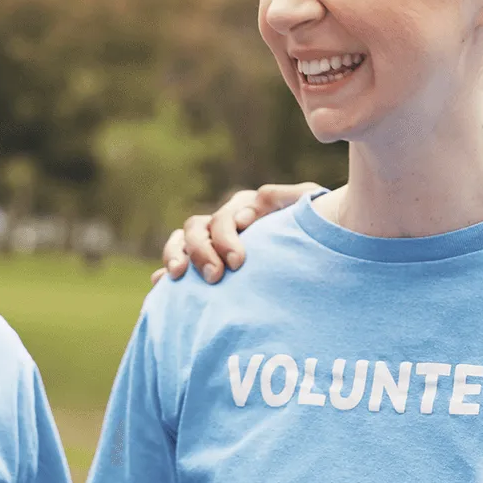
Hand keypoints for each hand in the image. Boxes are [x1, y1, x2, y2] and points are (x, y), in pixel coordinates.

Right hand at [152, 183, 319, 285]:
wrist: (322, 256)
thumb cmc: (315, 230)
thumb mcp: (308, 209)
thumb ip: (288, 197)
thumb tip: (257, 201)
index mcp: (244, 209)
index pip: (226, 217)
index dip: (227, 235)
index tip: (238, 260)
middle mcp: (222, 224)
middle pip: (199, 228)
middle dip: (204, 251)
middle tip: (217, 276)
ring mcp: (209, 244)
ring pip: (181, 241)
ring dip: (177, 255)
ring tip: (179, 275)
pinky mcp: (201, 267)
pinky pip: (174, 265)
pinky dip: (164, 273)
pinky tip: (160, 285)